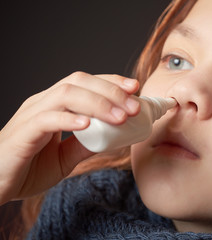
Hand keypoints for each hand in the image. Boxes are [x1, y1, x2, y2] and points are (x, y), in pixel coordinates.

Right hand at [0, 72, 139, 204]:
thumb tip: (116, 137)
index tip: (135, 88)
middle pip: (79, 81)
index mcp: (55, 105)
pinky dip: (69, 119)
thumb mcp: (66, 157)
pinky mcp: (22, 133)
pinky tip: (88, 124)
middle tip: (135, 106)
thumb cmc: (27, 169)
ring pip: (66, 94)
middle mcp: (43, 103)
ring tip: (121, 117)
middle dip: (111, 91)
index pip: (86, 82)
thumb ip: (87, 144)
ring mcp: (31, 115)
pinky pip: (46, 119)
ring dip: (98, 103)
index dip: (111, 82)